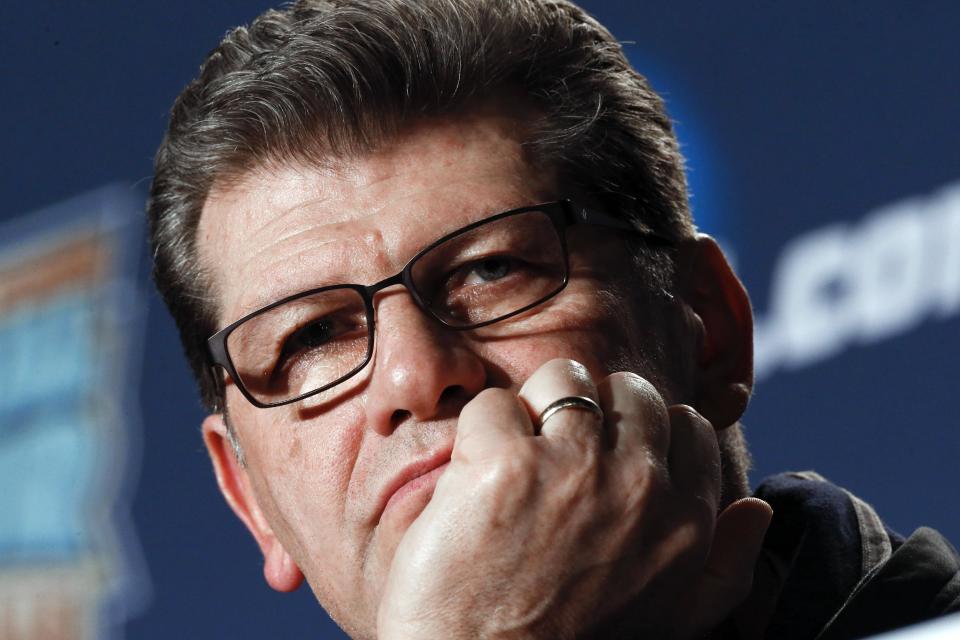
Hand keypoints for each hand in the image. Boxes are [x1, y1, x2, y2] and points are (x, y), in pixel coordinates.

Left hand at [377, 359, 771, 638]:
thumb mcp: (674, 620)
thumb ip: (726, 566)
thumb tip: (758, 509)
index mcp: (686, 519)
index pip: (685, 424)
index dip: (640, 434)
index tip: (605, 460)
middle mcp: (638, 484)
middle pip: (628, 388)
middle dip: (592, 409)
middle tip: (555, 456)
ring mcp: (571, 468)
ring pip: (563, 378)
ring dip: (536, 410)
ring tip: (516, 463)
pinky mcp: (503, 465)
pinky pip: (494, 405)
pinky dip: (481, 433)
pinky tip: (474, 483)